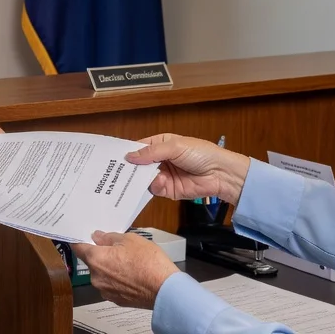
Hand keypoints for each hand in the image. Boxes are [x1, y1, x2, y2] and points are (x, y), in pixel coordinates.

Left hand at [72, 231, 179, 309]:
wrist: (165, 290)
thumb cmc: (148, 262)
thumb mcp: (130, 239)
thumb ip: (109, 237)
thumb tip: (97, 237)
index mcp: (96, 259)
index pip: (78, 247)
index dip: (80, 240)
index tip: (84, 237)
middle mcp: (96, 277)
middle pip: (92, 261)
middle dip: (101, 254)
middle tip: (117, 248)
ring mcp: (105, 290)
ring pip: (102, 274)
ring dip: (110, 268)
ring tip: (129, 263)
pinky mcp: (116, 300)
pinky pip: (111, 286)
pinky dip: (117, 280)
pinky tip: (131, 275)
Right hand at [125, 133, 251, 205]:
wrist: (221, 174)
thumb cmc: (201, 153)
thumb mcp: (175, 146)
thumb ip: (152, 152)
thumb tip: (129, 157)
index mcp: (161, 144)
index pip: (140, 147)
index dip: (128, 151)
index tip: (113, 157)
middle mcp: (160, 160)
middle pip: (139, 164)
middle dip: (130, 168)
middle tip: (115, 171)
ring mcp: (164, 175)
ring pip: (143, 178)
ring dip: (140, 178)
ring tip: (133, 178)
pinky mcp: (168, 190)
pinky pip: (154, 189)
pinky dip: (154, 186)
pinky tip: (158, 181)